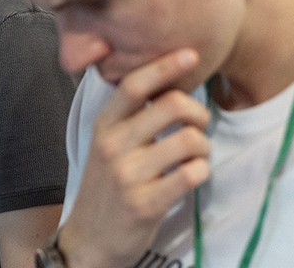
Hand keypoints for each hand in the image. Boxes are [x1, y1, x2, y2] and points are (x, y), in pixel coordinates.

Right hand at [58, 49, 210, 267]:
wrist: (90, 240)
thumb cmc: (107, 186)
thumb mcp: (107, 145)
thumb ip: (131, 117)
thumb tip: (170, 83)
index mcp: (104, 125)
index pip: (136, 85)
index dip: (166, 65)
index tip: (191, 53)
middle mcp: (113, 145)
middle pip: (172, 105)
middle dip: (198, 112)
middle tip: (198, 125)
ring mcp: (128, 175)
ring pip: (190, 141)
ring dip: (203, 149)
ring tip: (194, 158)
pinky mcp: (145, 203)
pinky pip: (192, 174)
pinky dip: (201, 172)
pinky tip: (192, 177)